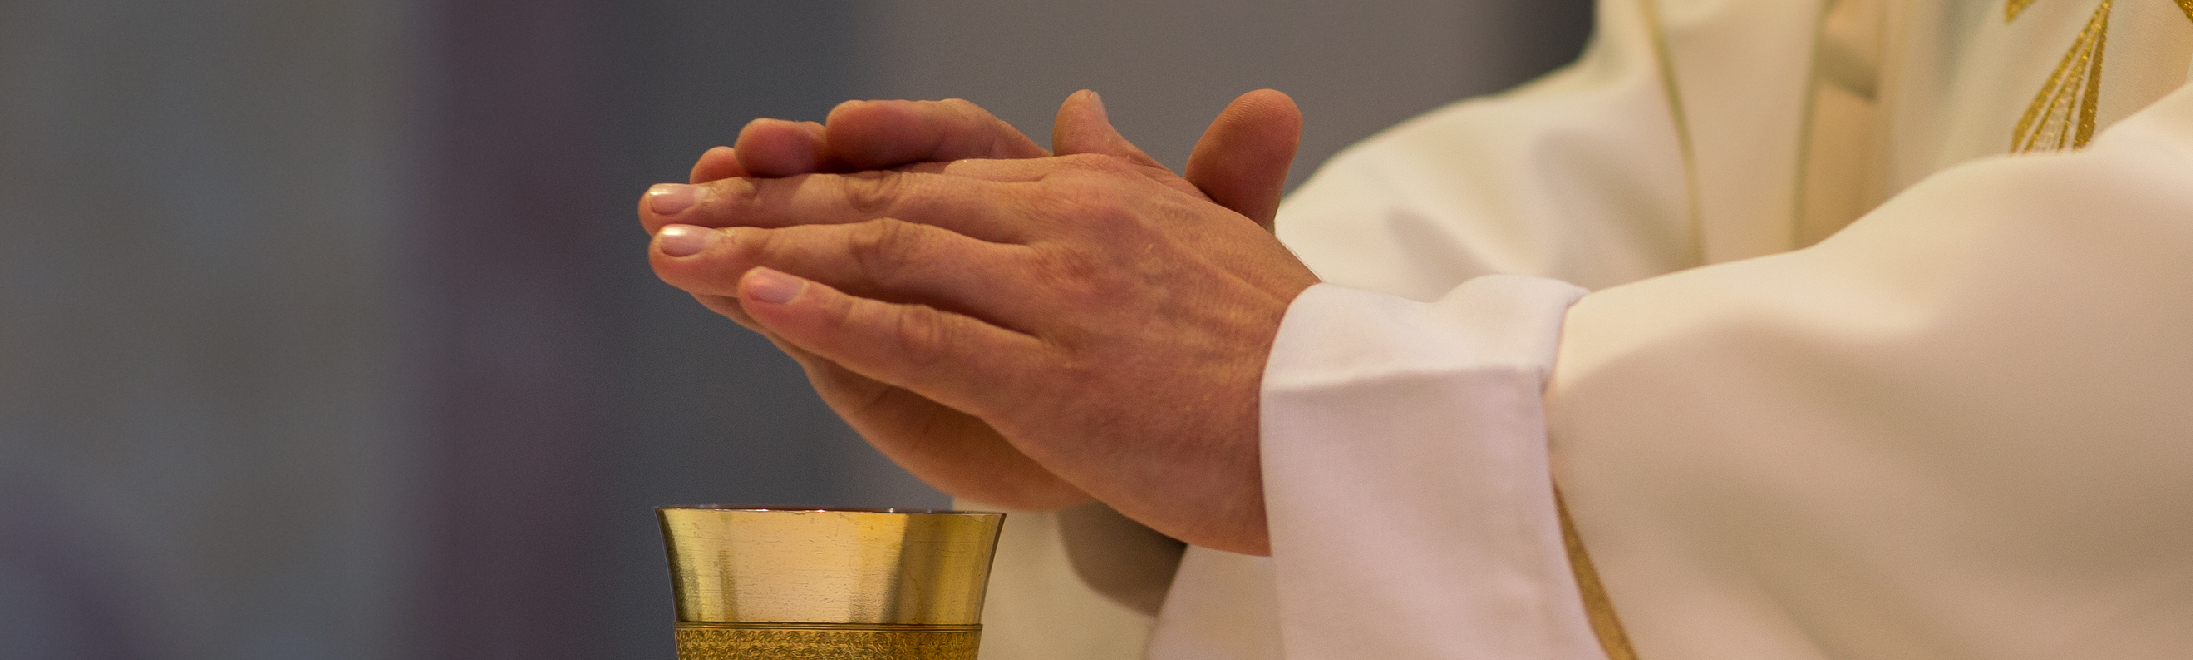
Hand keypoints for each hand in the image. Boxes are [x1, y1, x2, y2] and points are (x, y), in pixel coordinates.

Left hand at [642, 93, 1310, 553]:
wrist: (1350, 421)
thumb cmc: (1287, 347)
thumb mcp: (1212, 234)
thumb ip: (1135, 171)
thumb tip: (1077, 110)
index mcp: (1097, 194)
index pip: (934, 170)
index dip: (831, 175)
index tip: (742, 180)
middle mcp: (1066, 225)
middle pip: (888, 202)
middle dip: (764, 208)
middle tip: (667, 207)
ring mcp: (1056, 296)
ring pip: (884, 254)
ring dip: (763, 253)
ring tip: (672, 248)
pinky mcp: (1052, 372)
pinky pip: (917, 333)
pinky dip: (827, 314)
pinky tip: (754, 298)